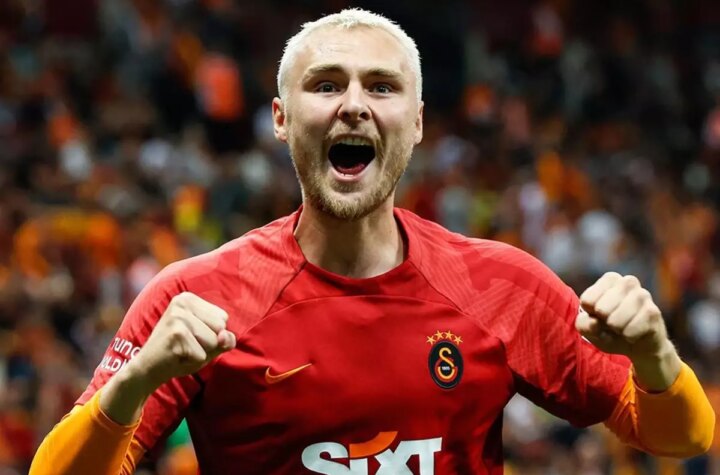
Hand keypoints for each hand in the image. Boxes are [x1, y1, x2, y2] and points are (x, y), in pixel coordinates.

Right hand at [127, 292, 235, 391]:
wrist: (147, 369)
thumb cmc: (181, 353)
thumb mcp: (208, 344)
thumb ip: (225, 339)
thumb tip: (225, 336)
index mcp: (189, 299)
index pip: (223, 318)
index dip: (212, 334)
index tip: (190, 337)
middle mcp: (182, 302)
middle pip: (220, 328)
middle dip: (208, 344)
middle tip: (185, 345)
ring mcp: (178, 317)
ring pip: (213, 341)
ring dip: (201, 353)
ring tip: (181, 350)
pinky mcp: (176, 335)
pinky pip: (202, 355)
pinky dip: (192, 362)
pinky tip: (176, 357)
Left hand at [576, 272, 680, 390]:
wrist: (640, 345)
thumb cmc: (609, 330)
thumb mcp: (589, 328)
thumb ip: (584, 324)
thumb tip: (595, 323)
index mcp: (610, 279)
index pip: (587, 300)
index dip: (590, 314)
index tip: (599, 315)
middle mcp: (628, 282)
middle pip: (601, 309)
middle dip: (604, 323)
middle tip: (612, 323)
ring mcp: (643, 295)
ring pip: (615, 321)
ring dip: (616, 331)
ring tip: (623, 328)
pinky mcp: (653, 312)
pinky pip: (630, 331)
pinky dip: (628, 337)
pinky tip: (634, 334)